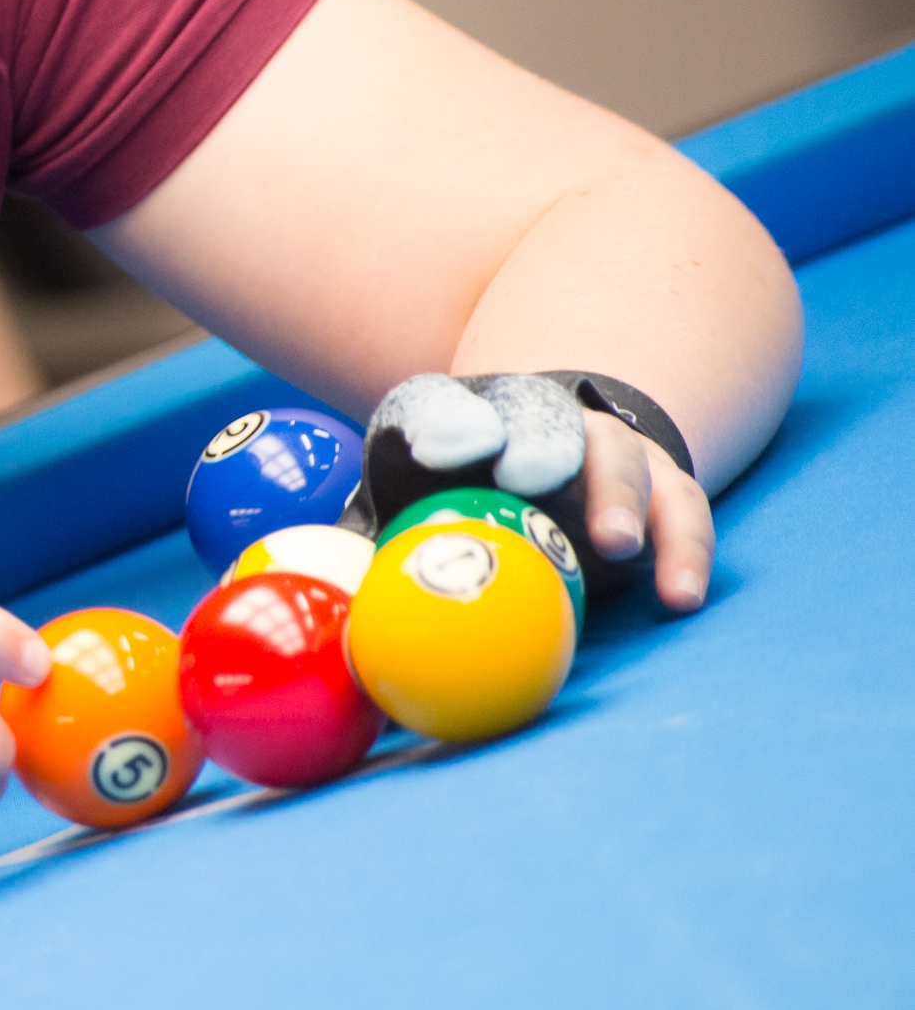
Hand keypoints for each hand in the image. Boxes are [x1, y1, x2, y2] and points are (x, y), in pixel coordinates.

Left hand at [363, 372, 713, 613]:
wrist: (535, 482)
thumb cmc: (444, 513)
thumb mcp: (396, 523)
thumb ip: (363, 556)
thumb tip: (326, 604)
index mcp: (449, 420)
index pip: (430, 405)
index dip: (436, 423)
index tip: (435, 452)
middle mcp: (531, 419)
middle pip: (537, 414)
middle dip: (535, 441)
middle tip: (528, 480)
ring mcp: (601, 446)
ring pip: (617, 455)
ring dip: (619, 497)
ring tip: (615, 546)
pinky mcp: (659, 486)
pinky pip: (680, 511)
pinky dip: (683, 550)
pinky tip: (678, 596)